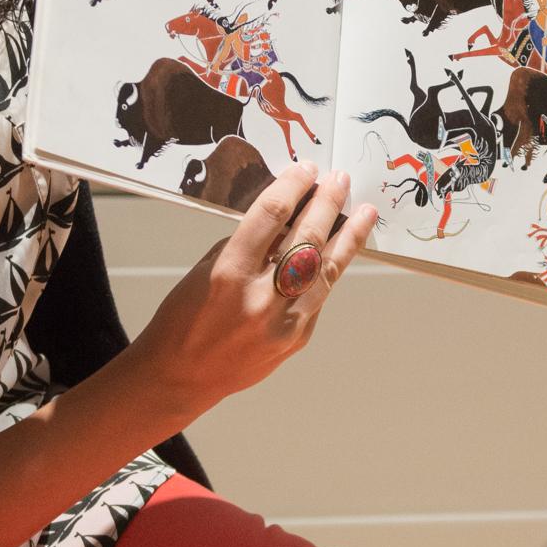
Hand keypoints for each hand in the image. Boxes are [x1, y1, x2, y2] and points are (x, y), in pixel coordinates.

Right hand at [130, 164, 375, 424]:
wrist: (182, 376)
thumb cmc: (184, 319)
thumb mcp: (206, 270)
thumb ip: (246, 245)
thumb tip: (283, 218)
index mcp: (229, 273)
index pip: (271, 215)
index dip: (292, 187)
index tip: (306, 170)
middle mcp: (259, 297)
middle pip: (306, 238)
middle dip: (327, 204)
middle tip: (340, 180)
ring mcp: (283, 322)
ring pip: (326, 269)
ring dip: (349, 237)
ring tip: (365, 213)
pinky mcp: (297, 338)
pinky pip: (320, 295)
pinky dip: (331, 269)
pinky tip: (343, 249)